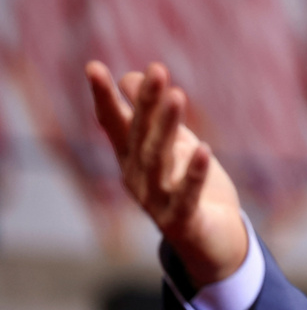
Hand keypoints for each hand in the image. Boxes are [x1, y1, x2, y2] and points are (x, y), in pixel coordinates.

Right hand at [86, 61, 247, 287]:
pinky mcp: (182, 221)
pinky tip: (204, 151)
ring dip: (168, 128)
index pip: (114, 123)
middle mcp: (138, 178)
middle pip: (140, 135)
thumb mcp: (171, 146)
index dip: (104, 97)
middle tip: (157, 70)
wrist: (210, 242)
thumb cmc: (187, 187)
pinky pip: (186, 196)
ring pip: (159, 161)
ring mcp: (156, 201)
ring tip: (177, 96)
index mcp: (132, 158)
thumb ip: (151, 116)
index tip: (93, 67)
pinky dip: (194, 174)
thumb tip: (132, 76)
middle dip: (147, 102)